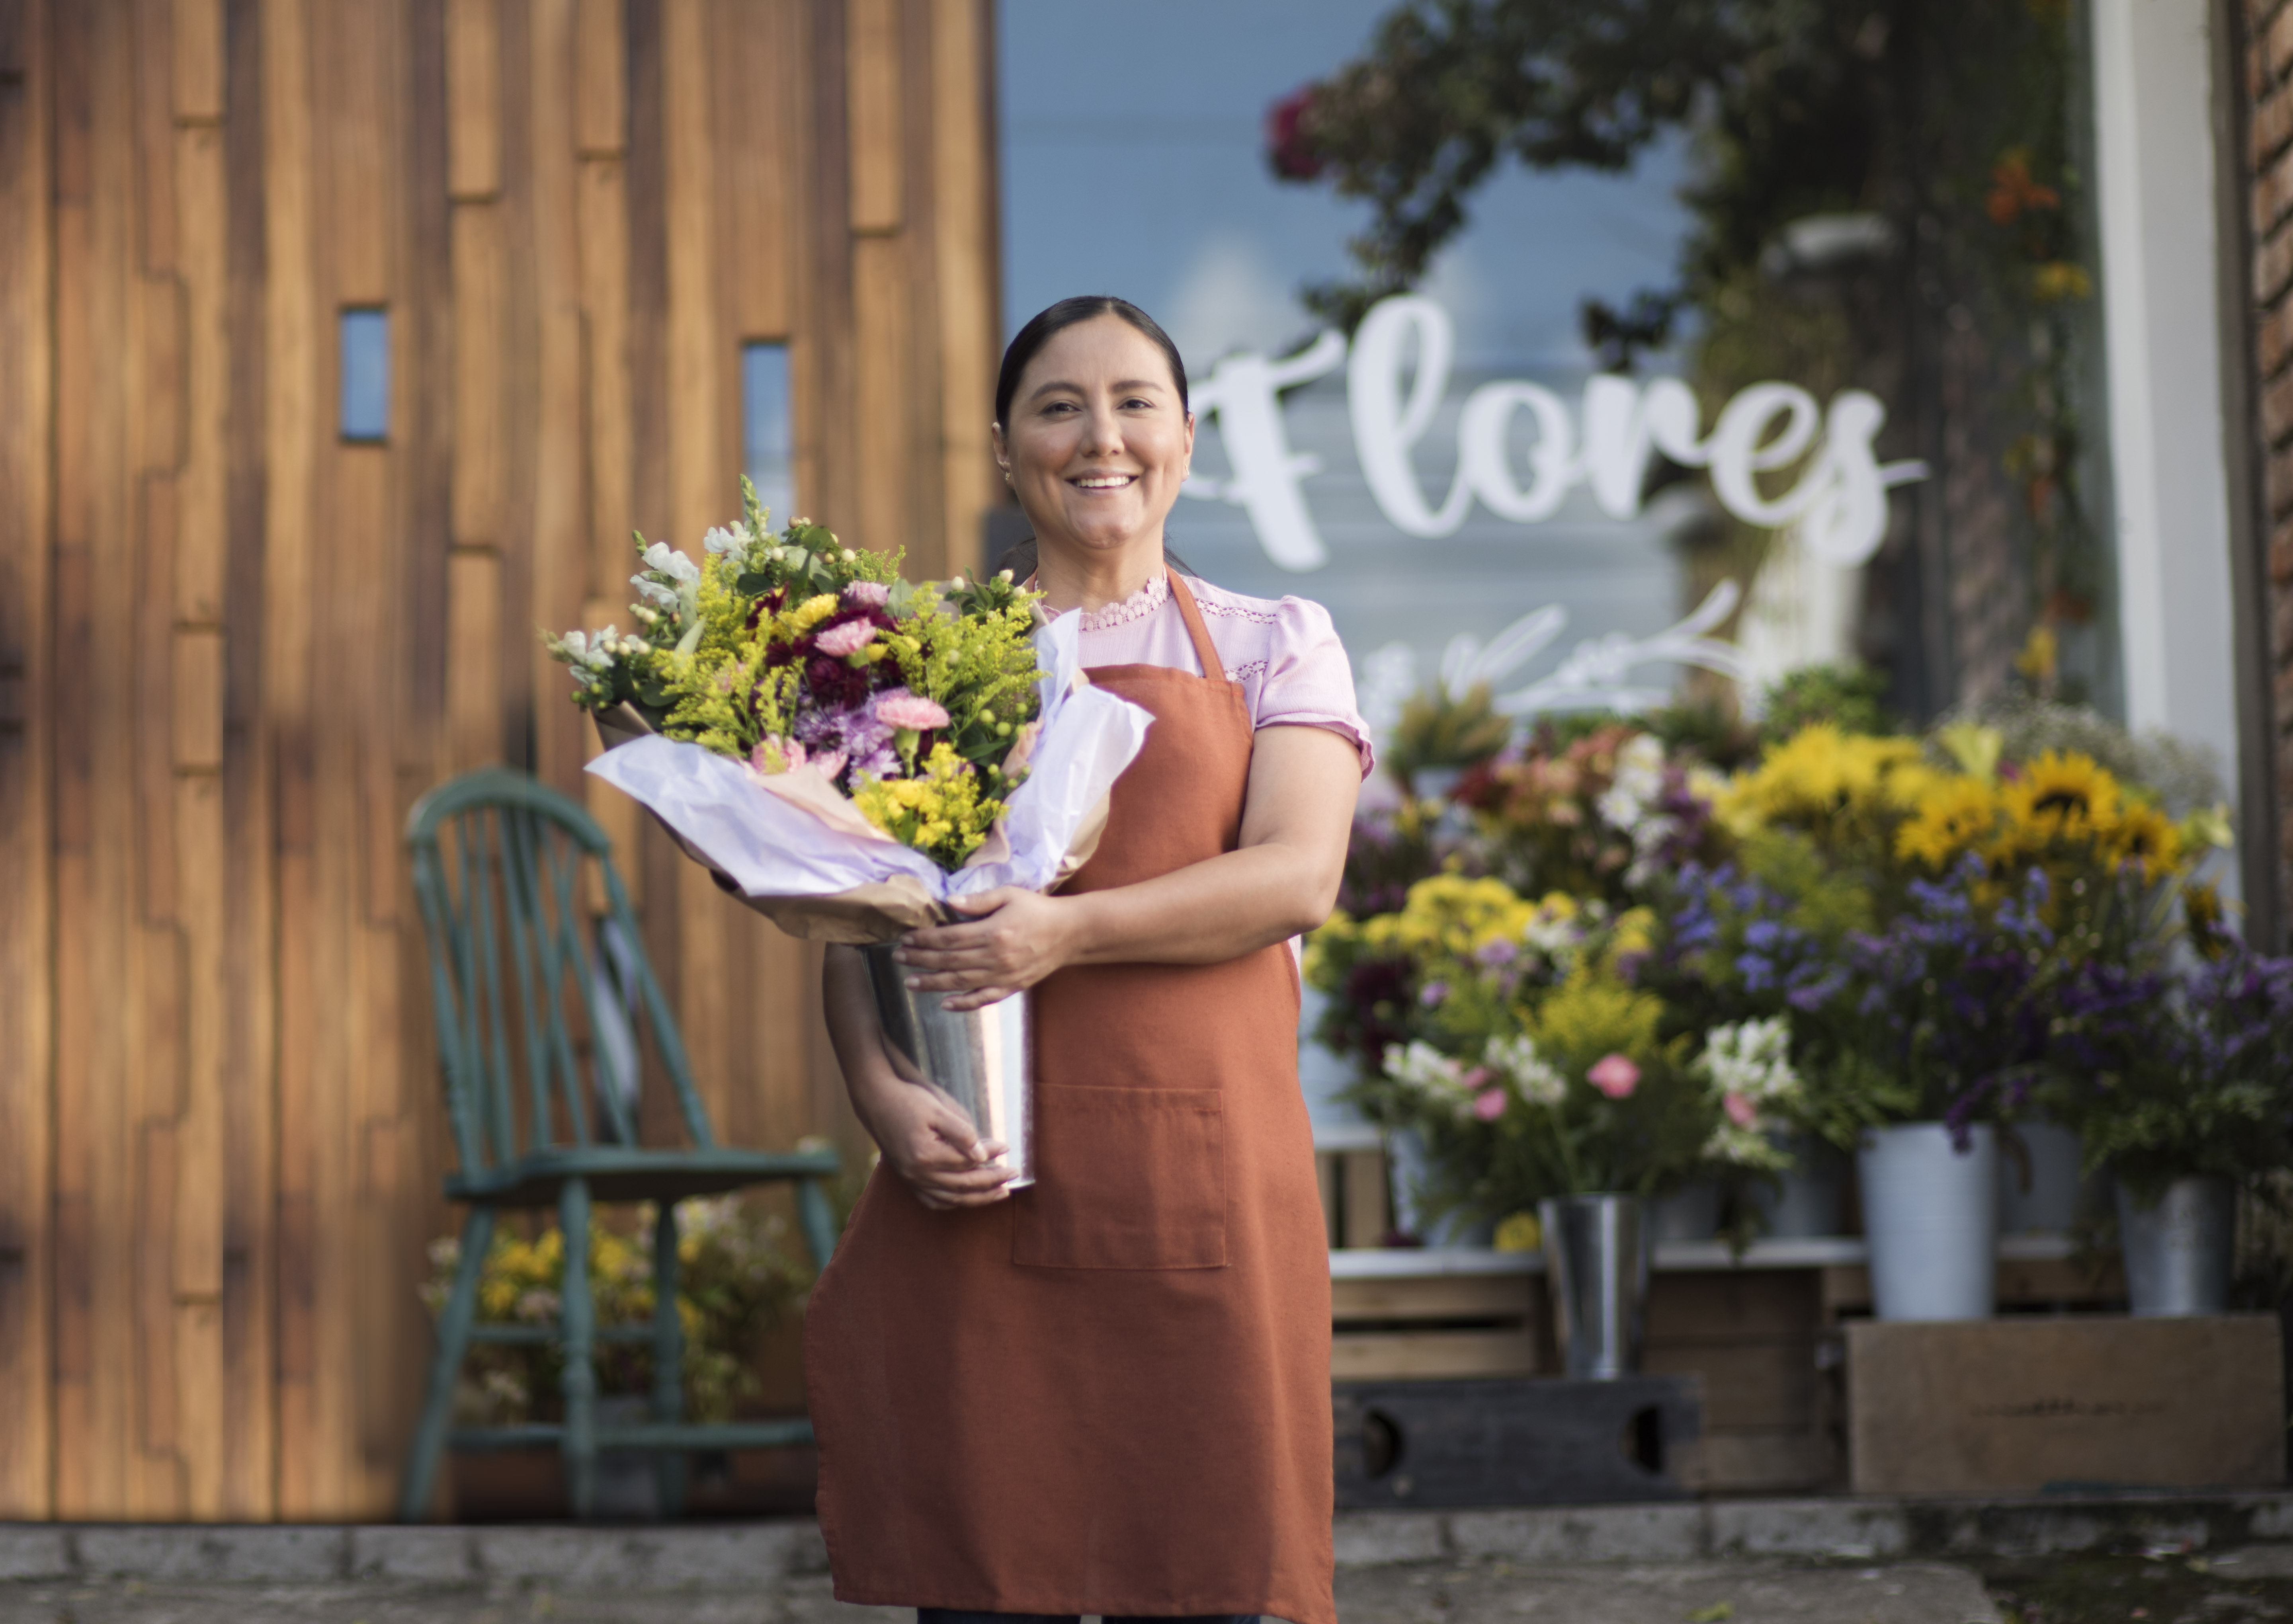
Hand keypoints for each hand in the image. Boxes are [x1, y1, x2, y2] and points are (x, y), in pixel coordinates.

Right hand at [853, 1073, 1015, 1209]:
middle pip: (963, 1186)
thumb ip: (961, 1133)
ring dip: (978, 1198)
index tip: (1007, 1147)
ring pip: (951, 1199)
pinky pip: (933, 1201)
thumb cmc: (907, 1101)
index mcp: (926, 1155)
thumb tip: (983, 1155)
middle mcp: (918, 1174)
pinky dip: (953, 1203)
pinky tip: (967, 1199)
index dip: (990, 1155)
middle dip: (992, 1182)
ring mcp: (912, 1180)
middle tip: (1014, 1175)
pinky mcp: (908, 1180)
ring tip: (1001, 1193)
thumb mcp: (937, 1110)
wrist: (876, 1102)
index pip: (967, 1162)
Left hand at [895, 888, 1081, 1010]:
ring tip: (910, 982)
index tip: (906, 939)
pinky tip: (944, 1004)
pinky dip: (964, 1004)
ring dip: (932, 983)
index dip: (925, 940)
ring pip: (960, 982)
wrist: (1070, 933)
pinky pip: (984, 999)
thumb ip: (978, 900)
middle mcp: (995, 957)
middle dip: (921, 960)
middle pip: (950, 961)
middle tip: (898, 958)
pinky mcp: (1012, 987)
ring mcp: (1003, 976)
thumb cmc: (1038, 909)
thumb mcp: (1009, 895)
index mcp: (993, 932)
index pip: (949, 938)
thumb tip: (948, 901)